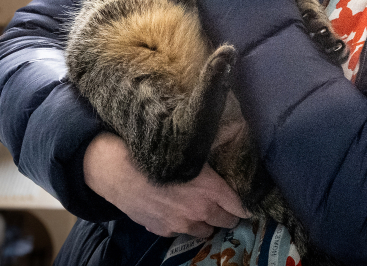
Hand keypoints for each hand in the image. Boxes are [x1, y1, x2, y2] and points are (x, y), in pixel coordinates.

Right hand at [82, 132, 248, 237]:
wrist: (119, 171)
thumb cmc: (155, 154)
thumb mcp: (190, 148)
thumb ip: (214, 150)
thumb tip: (235, 134)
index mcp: (211, 190)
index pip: (240, 206)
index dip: (245, 204)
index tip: (247, 202)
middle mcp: (200, 211)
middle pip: (226, 221)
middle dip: (227, 214)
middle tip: (224, 204)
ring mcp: (181, 225)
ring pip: (205, 230)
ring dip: (206, 221)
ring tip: (199, 208)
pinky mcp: (164, 231)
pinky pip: (182, 231)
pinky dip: (183, 224)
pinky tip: (176, 210)